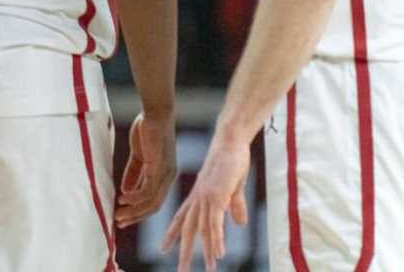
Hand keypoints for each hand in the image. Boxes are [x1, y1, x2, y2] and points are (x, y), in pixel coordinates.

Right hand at [115, 111, 175, 226]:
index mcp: (165, 174)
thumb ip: (133, 173)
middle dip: (135, 216)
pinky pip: (148, 189)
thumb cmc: (147, 129)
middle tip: (119, 222)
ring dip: (133, 210)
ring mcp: (165, 174)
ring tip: (118, 215)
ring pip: (151, 201)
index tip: (123, 216)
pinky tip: (123, 198)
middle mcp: (168, 177)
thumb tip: (125, 191)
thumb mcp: (139, 155)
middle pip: (153, 206)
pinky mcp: (159, 167)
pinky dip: (135, 197)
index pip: (153, 199)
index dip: (138, 210)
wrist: (155, 112)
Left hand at [162, 132, 250, 271]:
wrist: (231, 143)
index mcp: (197, 197)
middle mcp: (198, 200)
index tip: (163, 249)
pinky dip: (216, 239)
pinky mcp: (217, 197)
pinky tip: (218, 254)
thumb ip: (234, 207)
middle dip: (183, 252)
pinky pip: (215, 223)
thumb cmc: (231, 162)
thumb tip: (240, 224)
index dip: (172, 234)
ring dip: (205, 252)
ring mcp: (206, 199)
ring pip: (202, 230)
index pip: (181, 219)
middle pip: (187, 230)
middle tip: (180, 270)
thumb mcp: (232, 189)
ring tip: (206, 270)